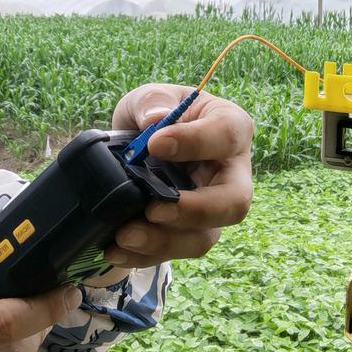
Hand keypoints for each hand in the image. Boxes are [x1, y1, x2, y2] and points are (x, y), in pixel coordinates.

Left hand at [105, 85, 252, 267]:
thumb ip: (152, 101)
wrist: (138, 144)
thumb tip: (155, 119)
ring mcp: (214, 207)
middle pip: (234, 203)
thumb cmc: (154, 113)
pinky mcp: (191, 231)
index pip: (226, 136)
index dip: (194, 143)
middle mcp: (232, 173)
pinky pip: (177, 251)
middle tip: (153, 210)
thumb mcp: (148, 97)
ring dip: (164, 241)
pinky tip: (117, 250)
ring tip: (124, 235)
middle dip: (193, 211)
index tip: (155, 144)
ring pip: (205, 237)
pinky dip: (146, 254)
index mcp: (230, 127)